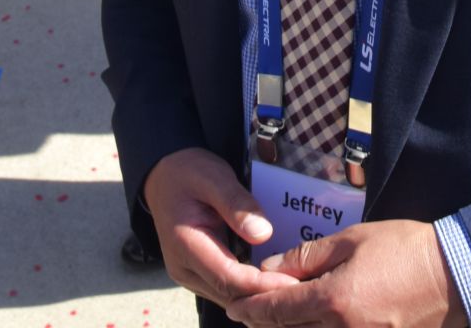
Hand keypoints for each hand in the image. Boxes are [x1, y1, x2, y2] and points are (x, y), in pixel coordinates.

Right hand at [142, 147, 290, 309]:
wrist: (165, 176)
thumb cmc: (190, 173)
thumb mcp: (215, 178)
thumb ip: (236, 204)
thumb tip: (263, 234)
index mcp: (186, 246)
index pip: (227, 277)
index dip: (261, 285)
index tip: (293, 284)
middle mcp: (185, 269)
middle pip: (229, 294)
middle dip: (265, 295)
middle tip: (304, 289)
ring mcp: (190, 274)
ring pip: (228, 296)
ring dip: (259, 295)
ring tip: (296, 287)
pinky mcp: (199, 272)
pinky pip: (226, 286)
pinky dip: (250, 286)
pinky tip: (276, 279)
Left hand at [227, 220, 467, 327]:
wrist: (452, 273)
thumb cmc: (404, 248)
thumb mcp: (354, 240)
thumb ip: (308, 257)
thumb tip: (270, 269)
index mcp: (332, 301)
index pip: (276, 311)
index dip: (250, 309)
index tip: (233, 306)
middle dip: (264, 323)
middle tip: (248, 311)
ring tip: (277, 318)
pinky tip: (314, 321)